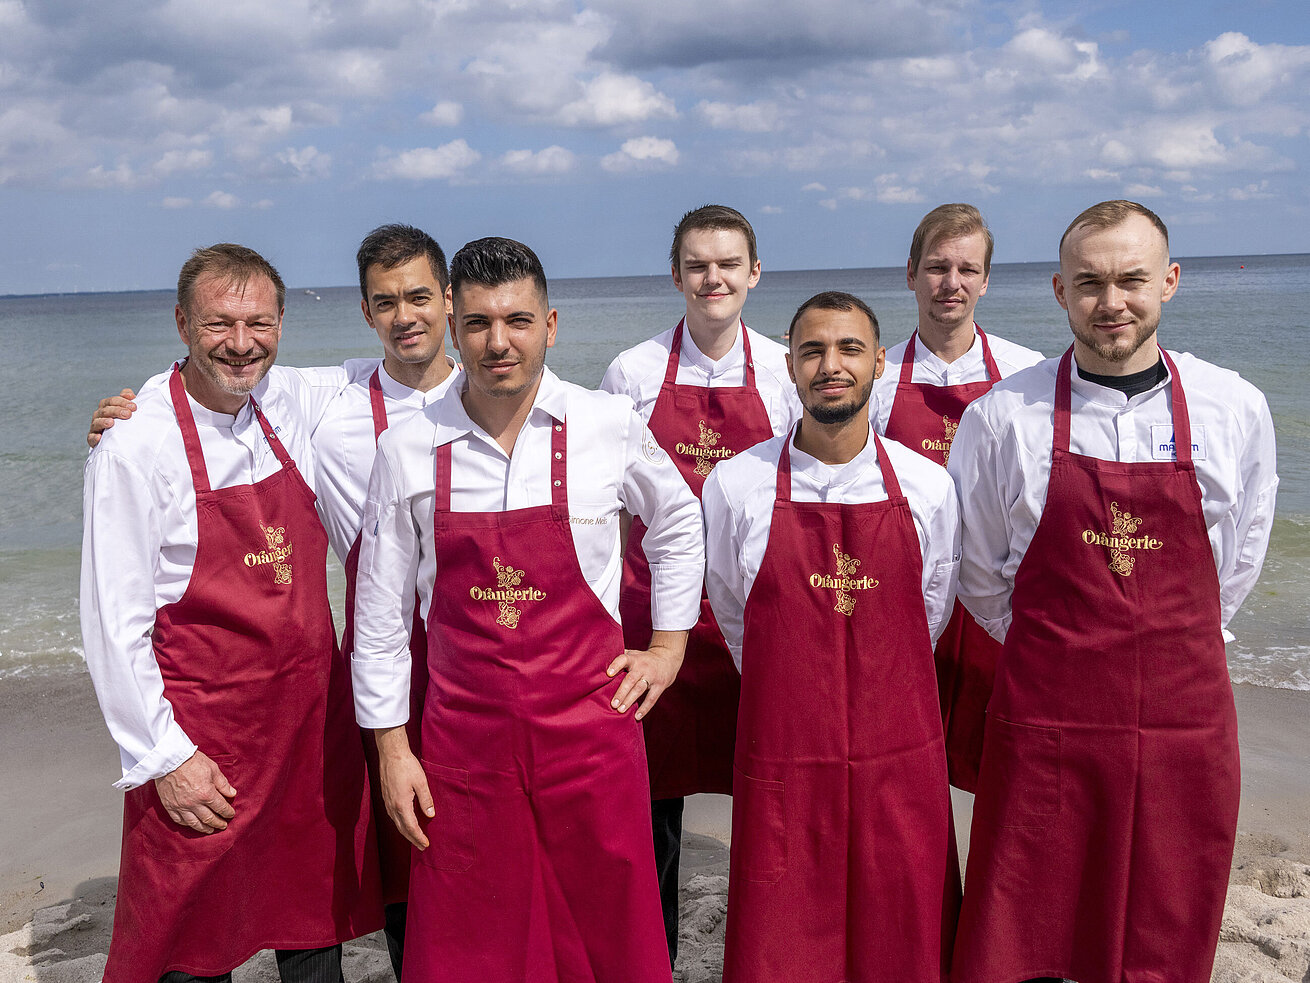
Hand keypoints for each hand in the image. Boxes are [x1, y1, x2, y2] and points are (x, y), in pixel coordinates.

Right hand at [88, 388, 136, 447]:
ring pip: (97, 422)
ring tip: (111, 422)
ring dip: (104, 422)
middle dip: (116, 411)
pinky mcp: (92, 438)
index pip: (112, 401)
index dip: (122, 402)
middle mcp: (99, 415)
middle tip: (128, 414)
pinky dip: (94, 437)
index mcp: (106, 406)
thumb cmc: (122, 421)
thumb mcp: (126, 409)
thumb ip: (127, 400)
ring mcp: (95, 426)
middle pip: (105, 410)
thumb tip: (131, 395)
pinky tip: (99, 437)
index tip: (134, 407)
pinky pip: (91, 437)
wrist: (116, 438)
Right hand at [155, 750, 236, 832]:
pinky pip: (180, 821)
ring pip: (195, 823)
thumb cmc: (192, 761)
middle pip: (209, 819)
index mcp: (206, 794)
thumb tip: (232, 794)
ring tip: (210, 830)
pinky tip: (193, 825)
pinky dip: (188, 825)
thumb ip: (223, 784)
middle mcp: (194, 804)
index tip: (231, 814)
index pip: (221, 808)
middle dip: (218, 823)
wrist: (169, 760)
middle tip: (223, 825)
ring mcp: (181, 807)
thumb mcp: (213, 769)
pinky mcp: (170, 806)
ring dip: (204, 828)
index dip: (228, 812)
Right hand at [375, 725, 433, 849]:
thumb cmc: (406, 766)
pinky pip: (393, 816)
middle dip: (413, 839)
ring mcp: (387, 802)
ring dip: (406, 832)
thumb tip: (430, 815)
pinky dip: (400, 823)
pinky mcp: (386, 797)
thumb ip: (426, 800)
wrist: (391, 754)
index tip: (426, 845)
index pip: (411, 827)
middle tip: (422, 846)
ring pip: (396, 823)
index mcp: (401, 804)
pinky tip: (405, 822)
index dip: (419, 837)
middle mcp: (392, 806)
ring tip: (415, 838)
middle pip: (402, 829)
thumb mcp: (421, 782)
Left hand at [605, 629, 687, 719]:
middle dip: (621, 692)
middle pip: (631, 679)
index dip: (616, 665)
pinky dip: (645, 708)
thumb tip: (598, 663)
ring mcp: (652, 676)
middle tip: (613, 704)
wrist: (667, 658)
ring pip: (640, 689)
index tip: (608, 674)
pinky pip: (652, 698)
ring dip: (630, 700)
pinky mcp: (660, 685)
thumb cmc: (643, 659)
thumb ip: (620, 659)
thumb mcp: (633, 654)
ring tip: (620, 710)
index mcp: (634, 659)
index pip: (624, 659)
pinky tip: (637, 716)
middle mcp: (643, 667)